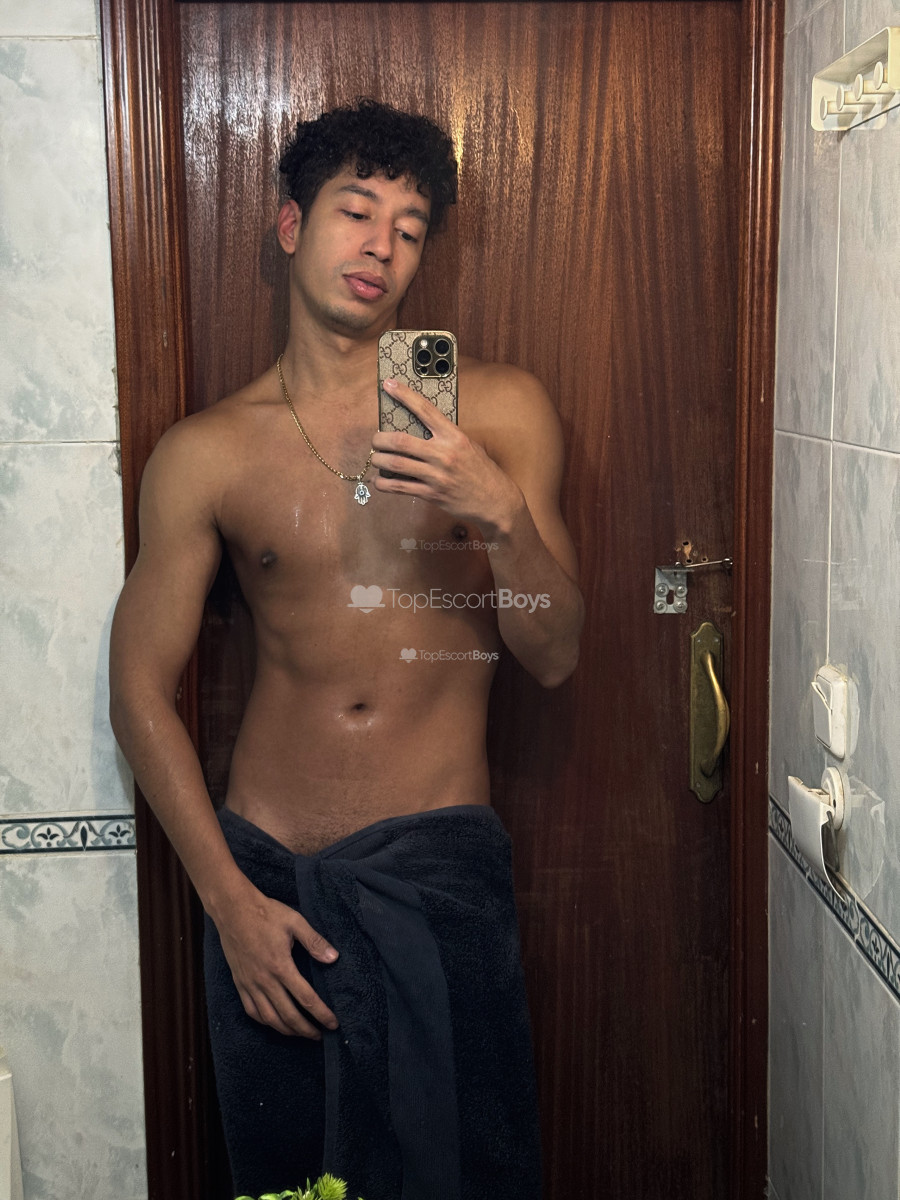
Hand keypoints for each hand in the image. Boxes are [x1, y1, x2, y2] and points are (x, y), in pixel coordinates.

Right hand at [214, 879, 339, 1038]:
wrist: (233, 910)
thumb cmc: (265, 914)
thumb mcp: (294, 922)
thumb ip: (314, 941)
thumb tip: (334, 958)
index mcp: (281, 966)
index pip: (306, 999)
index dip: (322, 1014)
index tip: (333, 1024)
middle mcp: (264, 980)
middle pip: (288, 1015)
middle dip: (306, 1030)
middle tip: (320, 1035)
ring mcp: (250, 984)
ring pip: (269, 1018)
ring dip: (287, 1030)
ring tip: (301, 1033)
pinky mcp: (240, 983)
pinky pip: (252, 1011)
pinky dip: (265, 1022)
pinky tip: (274, 1022)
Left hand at [371, 377, 522, 536]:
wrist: (495, 501)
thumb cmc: (481, 471)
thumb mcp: (468, 446)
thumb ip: (446, 437)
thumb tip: (419, 427)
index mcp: (454, 436)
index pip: (424, 409)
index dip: (404, 395)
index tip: (389, 384)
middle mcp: (444, 454)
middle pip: (400, 440)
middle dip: (380, 438)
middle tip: (376, 439)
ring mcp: (437, 475)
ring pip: (396, 464)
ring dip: (378, 460)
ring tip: (376, 458)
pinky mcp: (432, 494)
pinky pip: (400, 487)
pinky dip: (384, 484)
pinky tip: (379, 481)